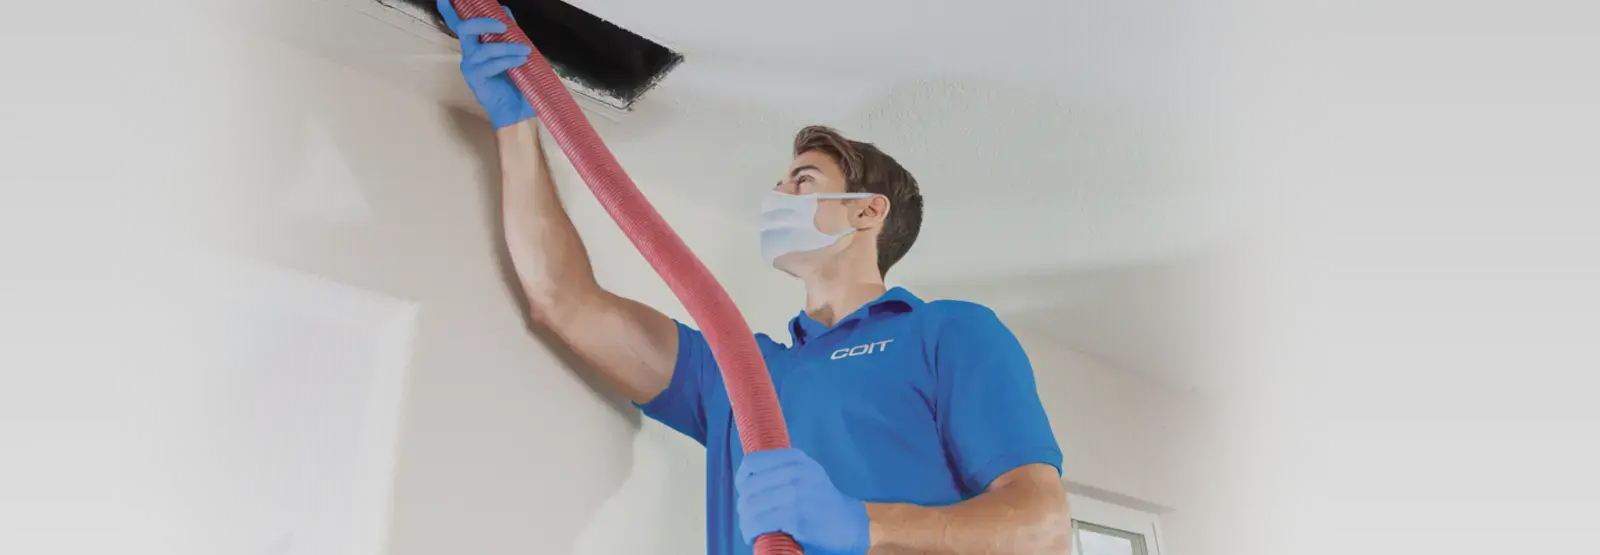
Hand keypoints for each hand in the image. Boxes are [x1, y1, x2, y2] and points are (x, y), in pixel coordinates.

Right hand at [436, 0, 535, 127]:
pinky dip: (508, 59)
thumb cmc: (514, 80)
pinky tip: (521, 60)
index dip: (449, 11)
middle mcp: (469, 52)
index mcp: (476, 44)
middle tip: (504, 26)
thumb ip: (508, 32)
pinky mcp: (476, 78)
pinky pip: (491, 64)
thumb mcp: (513, 51)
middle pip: (465, 30)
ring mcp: (470, 66)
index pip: (459, 24)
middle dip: (483, 22)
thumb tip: (504, 10)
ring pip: (484, 48)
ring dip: (507, 47)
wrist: (516, 108)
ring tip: (525, 50)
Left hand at [735, 448, 869, 554]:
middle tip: (748, 517)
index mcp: (796, 459)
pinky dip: (752, 531)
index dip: (742, 479)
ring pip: (752, 506)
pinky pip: (761, 522)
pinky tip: (754, 536)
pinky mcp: (796, 517)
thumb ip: (782, 469)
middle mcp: (796, 473)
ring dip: (746, 522)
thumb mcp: (806, 473)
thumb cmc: (821, 499)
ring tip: (749, 529)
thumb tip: (747, 478)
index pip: (752, 462)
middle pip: (750, 487)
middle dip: (743, 506)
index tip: (744, 492)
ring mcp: (796, 494)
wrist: (848, 523)